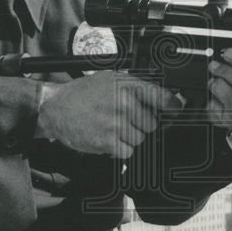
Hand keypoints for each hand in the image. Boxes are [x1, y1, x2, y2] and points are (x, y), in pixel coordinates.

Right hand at [35, 72, 179, 158]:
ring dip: (131, 137)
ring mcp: (116, 124)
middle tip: (126, 119)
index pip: (162, 97)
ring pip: (141, 139)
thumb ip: (136, 87)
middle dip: (142, 124)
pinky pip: (128, 151)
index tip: (176, 110)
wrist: (55, 108)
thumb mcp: (110, 79)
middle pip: (152, 123)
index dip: (173, 106)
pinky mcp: (107, 142)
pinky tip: (109, 137)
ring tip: (114, 127)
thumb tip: (163, 97)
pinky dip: (121, 149)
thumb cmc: (82, 93)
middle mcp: (124, 103)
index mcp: (126, 86)